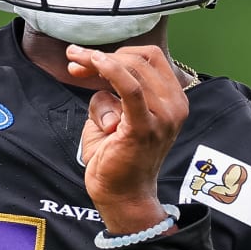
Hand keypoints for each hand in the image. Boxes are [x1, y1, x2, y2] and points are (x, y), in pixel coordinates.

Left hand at [66, 43, 187, 234]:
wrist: (122, 197)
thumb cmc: (116, 158)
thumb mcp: (111, 116)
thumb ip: (107, 93)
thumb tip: (89, 67)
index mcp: (173, 99)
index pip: (150, 58)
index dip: (119, 52)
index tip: (89, 59)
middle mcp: (175, 105)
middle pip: (139, 59)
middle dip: (103, 55)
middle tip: (75, 62)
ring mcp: (163, 117)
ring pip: (132, 69)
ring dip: (98, 63)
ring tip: (76, 67)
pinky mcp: (144, 128)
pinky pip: (130, 89)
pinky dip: (111, 70)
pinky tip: (94, 63)